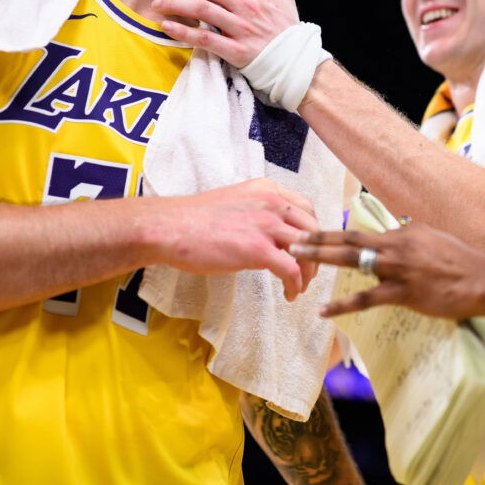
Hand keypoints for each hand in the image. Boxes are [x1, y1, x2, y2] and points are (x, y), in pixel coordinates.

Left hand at [152, 0, 300, 67]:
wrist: (297, 64)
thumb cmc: (288, 30)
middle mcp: (246, 5)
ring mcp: (240, 28)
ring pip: (200, 8)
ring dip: (173, 5)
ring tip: (159, 6)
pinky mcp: (235, 50)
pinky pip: (203, 38)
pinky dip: (182, 31)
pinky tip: (168, 27)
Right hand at [155, 179, 320, 299]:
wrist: (168, 227)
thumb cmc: (193, 220)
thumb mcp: (235, 202)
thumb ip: (257, 211)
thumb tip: (269, 232)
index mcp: (266, 190)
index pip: (306, 208)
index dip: (313, 233)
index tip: (308, 249)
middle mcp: (271, 202)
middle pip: (314, 229)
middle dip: (316, 254)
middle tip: (308, 272)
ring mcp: (265, 224)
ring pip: (308, 250)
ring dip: (309, 272)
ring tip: (300, 286)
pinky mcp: (257, 249)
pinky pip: (291, 270)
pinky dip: (295, 285)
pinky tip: (289, 294)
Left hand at [291, 225, 484, 320]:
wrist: (482, 279)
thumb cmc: (461, 261)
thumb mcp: (433, 239)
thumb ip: (409, 237)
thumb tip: (393, 232)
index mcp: (403, 232)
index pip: (363, 233)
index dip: (336, 234)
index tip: (314, 233)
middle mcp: (396, 244)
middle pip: (350, 239)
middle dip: (319, 238)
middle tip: (293, 238)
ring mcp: (398, 268)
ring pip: (353, 260)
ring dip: (322, 257)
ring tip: (296, 258)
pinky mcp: (403, 292)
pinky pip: (366, 298)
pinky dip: (342, 304)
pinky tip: (324, 310)